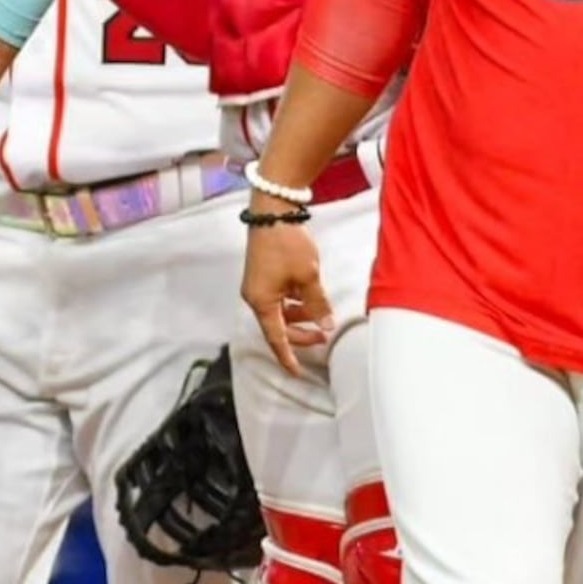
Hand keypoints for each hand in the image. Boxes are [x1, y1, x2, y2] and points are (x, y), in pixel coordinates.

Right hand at [241, 203, 332, 379]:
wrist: (273, 210)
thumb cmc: (287, 243)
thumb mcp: (308, 276)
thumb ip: (317, 303)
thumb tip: (326, 325)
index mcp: (261, 302)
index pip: (276, 339)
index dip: (288, 357)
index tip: (297, 373)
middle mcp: (255, 297)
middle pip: (278, 327)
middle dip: (301, 334)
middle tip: (324, 336)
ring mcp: (258, 285)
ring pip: (281, 312)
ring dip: (300, 316)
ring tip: (321, 311)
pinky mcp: (263, 274)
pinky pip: (280, 298)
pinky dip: (295, 301)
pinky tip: (310, 295)